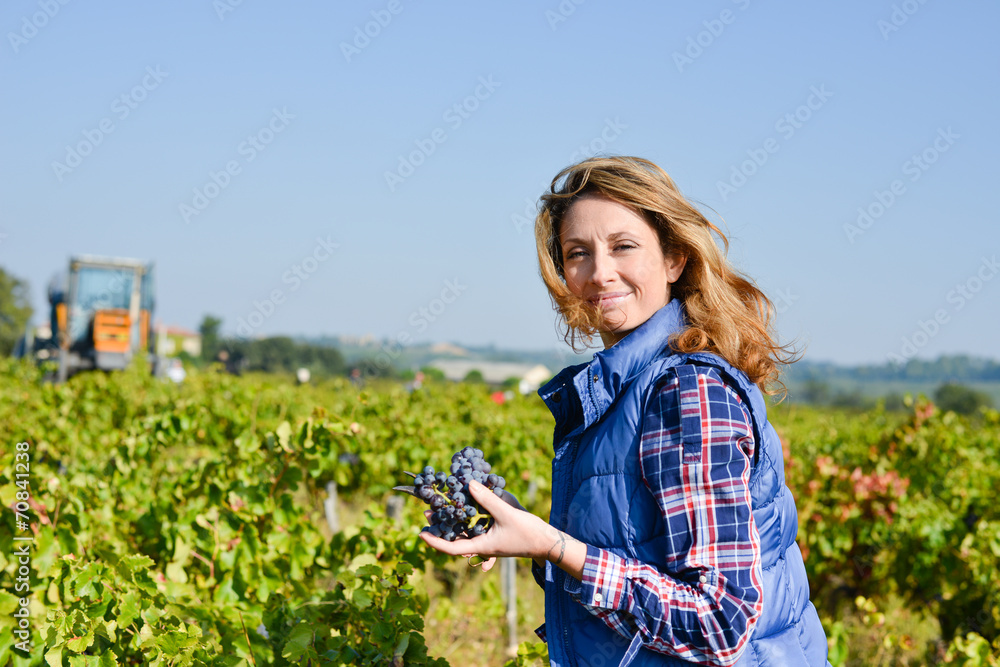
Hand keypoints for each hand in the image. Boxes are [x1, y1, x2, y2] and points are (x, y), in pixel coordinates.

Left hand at [419, 480, 551, 569]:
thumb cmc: (528, 532)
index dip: (434, 542)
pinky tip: (466, 505)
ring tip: (441, 506)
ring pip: (465, 532)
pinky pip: (476, 528)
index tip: (420, 533)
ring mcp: (489, 540)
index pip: (451, 548)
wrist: (547, 542)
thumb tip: (468, 484)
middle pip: (455, 539)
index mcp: (481, 546)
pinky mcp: (496, 534)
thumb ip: (487, 499)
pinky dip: (468, 518)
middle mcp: (482, 545)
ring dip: (453, 520)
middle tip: (427, 512)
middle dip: (440, 527)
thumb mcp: (506, 514)